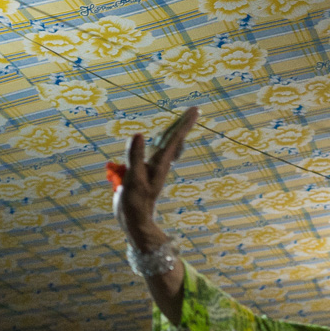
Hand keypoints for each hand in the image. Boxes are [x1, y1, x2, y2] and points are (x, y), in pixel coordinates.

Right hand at [114, 107, 198, 246]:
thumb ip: (135, 157)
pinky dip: (159, 142)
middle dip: (182, 124)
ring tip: (182, 121)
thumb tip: (138, 134)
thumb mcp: (133, 179)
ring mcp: (154, 168)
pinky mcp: (145, 172)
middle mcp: (160, 164)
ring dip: (173, 132)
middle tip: (194, 110)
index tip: (195, 110)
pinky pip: (155, 152)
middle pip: (173, 140)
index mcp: (159, 163)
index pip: (174, 139)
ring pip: (166, 145)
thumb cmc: (135, 203)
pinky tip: (159, 139)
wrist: (135, 220)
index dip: (183, 123)